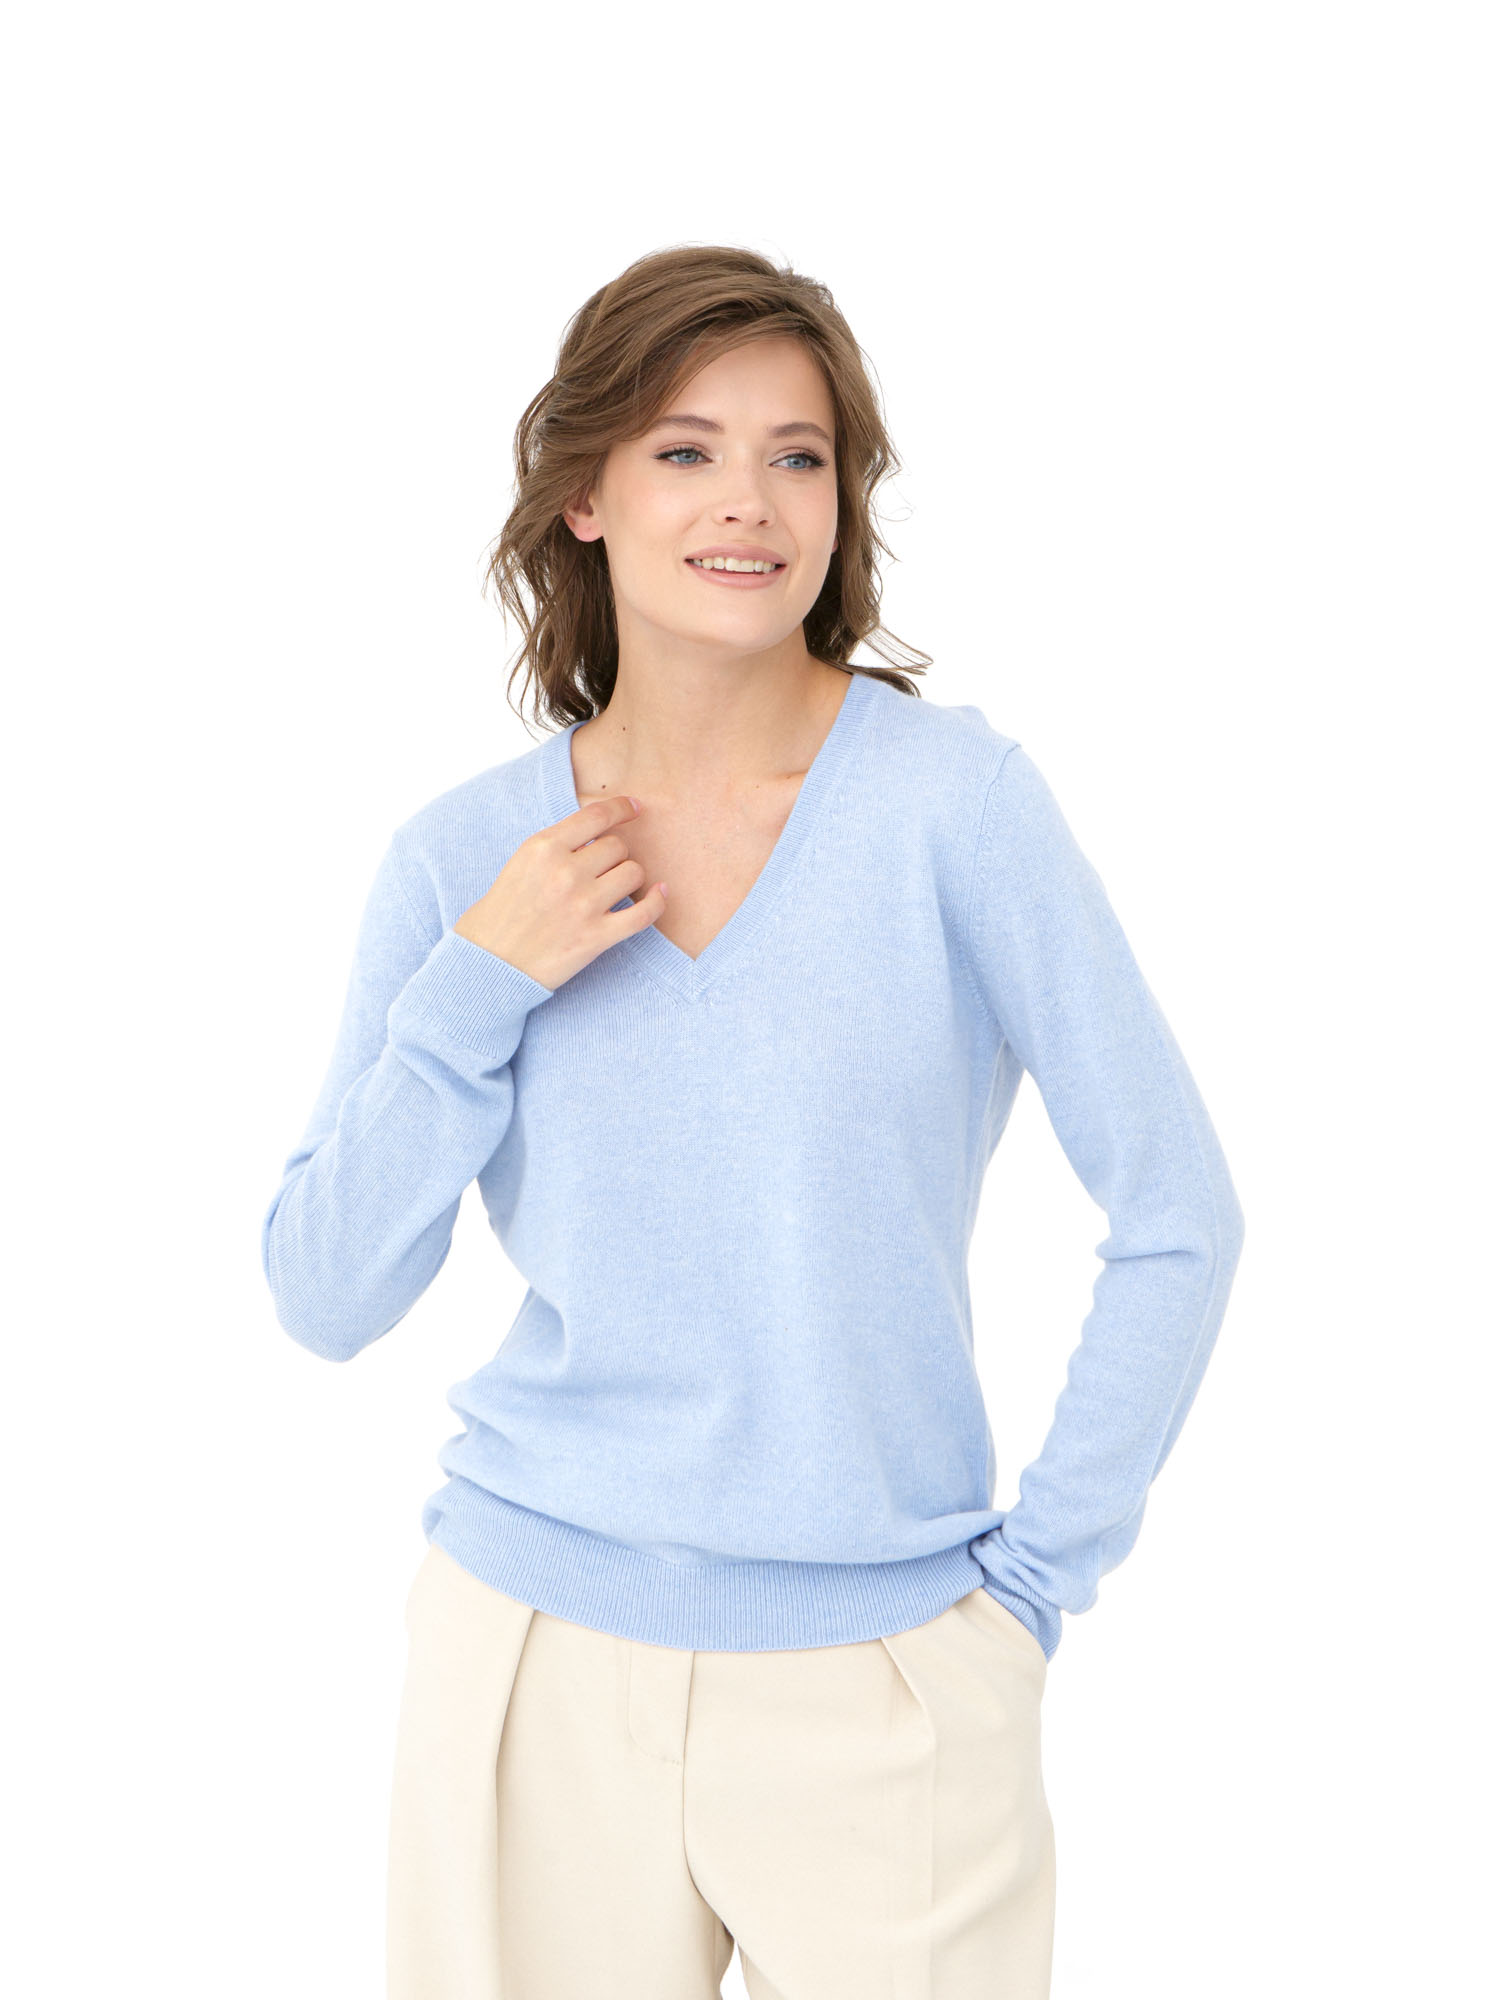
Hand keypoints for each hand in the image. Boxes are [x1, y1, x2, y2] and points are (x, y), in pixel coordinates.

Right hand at [453, 795, 665, 991]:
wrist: (488, 961)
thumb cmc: (502, 912)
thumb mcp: (521, 863)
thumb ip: (557, 845)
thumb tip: (601, 831)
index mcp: (544, 848)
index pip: (596, 816)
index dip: (621, 808)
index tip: (634, 807)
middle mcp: (566, 872)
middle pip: (618, 846)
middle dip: (615, 855)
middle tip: (602, 871)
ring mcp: (583, 905)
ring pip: (634, 873)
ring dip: (630, 878)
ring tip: (615, 889)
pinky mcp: (597, 937)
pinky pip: (644, 913)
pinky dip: (657, 902)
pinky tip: (659, 894)